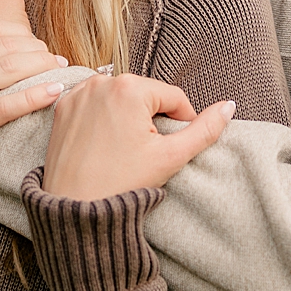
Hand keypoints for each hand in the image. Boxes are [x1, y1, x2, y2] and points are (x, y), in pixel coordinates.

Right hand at [0, 0, 66, 197]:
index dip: (16, 30)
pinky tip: (55, 90)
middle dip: (35, 47)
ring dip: (42, 66)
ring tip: (59, 68)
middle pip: (3, 47)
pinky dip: (35, 96)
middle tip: (51, 55)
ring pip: (9, 71)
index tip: (32, 40)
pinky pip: (6, 106)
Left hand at [42, 75, 235, 201]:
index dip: (180, 122)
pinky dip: (102, 118)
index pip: (172, 97)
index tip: (171, 147)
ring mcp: (77, 93)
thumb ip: (205, 129)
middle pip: (144, 95)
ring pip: (119, 98)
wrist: (75, 209)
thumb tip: (229, 106)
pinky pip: (94, 104)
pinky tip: (103, 144)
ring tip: (123, 149)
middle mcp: (101, 81)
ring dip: (127, 116)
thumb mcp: (171, 157)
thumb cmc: (123, 184)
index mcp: (130, 88)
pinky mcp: (62, 107)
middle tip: (144, 152)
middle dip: (150, 119)